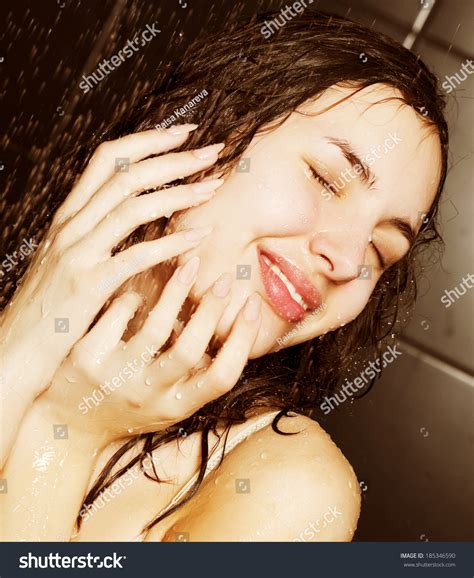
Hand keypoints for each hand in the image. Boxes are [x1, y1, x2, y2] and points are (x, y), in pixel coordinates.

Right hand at [0, 124, 223, 462]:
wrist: (15, 347)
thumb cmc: (49, 306)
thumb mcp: (68, 258)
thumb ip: (96, 232)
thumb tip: (137, 212)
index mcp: (70, 216)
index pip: (108, 159)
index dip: (149, 140)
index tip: (185, 133)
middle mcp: (71, 226)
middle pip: (127, 175)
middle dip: (175, 158)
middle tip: (214, 150)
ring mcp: (77, 253)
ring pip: (133, 206)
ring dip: (180, 192)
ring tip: (215, 186)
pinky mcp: (88, 285)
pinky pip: (136, 256)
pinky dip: (171, 243)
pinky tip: (200, 237)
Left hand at [39, 266, 261, 443]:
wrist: (68, 425)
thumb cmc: (128, 407)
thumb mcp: (167, 402)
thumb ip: (194, 375)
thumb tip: (230, 328)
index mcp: (174, 407)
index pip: (222, 378)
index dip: (242, 340)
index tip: (252, 305)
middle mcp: (147, 395)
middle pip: (190, 350)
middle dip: (212, 309)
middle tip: (224, 278)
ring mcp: (114, 377)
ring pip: (154, 328)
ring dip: (177, 291)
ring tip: (189, 264)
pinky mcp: (86, 357)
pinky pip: (117, 314)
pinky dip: (132, 298)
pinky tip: (137, 292)